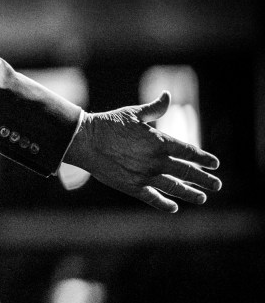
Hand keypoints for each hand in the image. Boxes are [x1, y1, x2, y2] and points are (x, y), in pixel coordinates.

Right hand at [63, 92, 220, 211]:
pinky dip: (165, 204)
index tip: (215, 164)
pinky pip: (154, 198)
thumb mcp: (133, 113)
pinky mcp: (133, 186)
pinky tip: (174, 208)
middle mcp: (157, 161)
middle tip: (217, 185)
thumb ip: (155, 108)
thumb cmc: (108, 124)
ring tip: (202, 198)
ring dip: (191, 193)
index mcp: (159, 142)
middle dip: (205, 179)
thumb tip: (167, 94)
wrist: (85, 140)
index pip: (189, 152)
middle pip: (188, 172)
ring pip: (175, 188)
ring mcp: (146, 176)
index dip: (204, 158)